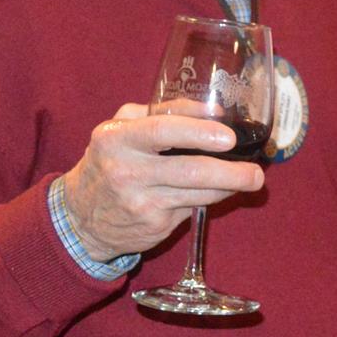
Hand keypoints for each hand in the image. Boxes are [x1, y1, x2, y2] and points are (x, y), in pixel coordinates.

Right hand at [60, 103, 264, 261]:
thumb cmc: (110, 160)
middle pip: (189, 170)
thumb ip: (161, 113)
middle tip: (256, 171)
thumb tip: (214, 111)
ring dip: (231, 187)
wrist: (80, 217)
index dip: (200, 132)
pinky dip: (213, 198)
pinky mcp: (152, 224)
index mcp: (116, 138)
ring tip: (252, 180)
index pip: (162, 130)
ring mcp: (140, 201)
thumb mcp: (121, 129)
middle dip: (231, 171)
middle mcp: (126, 171)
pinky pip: (193, 207)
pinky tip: (223, 190)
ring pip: (198, 193)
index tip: (229, 136)